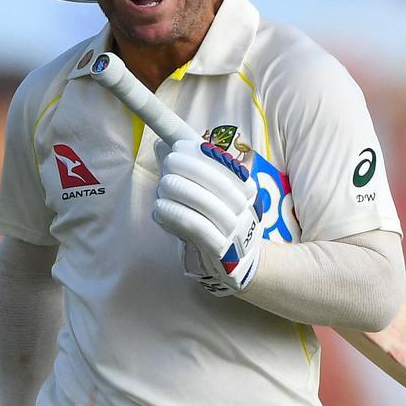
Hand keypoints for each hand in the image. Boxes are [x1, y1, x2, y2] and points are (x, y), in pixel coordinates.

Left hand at [153, 139, 263, 294]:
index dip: (196, 153)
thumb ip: (189, 168)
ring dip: (176, 191)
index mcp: (245, 185)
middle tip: (167, 169)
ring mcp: (233, 228)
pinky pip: (195, 227)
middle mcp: (244, 205)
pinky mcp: (220, 249)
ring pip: (202, 201)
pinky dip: (174, 214)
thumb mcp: (209, 192)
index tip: (175, 147)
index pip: (221, 162)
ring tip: (162, 188)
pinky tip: (159, 208)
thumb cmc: (217, 221)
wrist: (238, 263)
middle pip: (212, 179)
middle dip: (184, 169)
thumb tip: (163, 143)